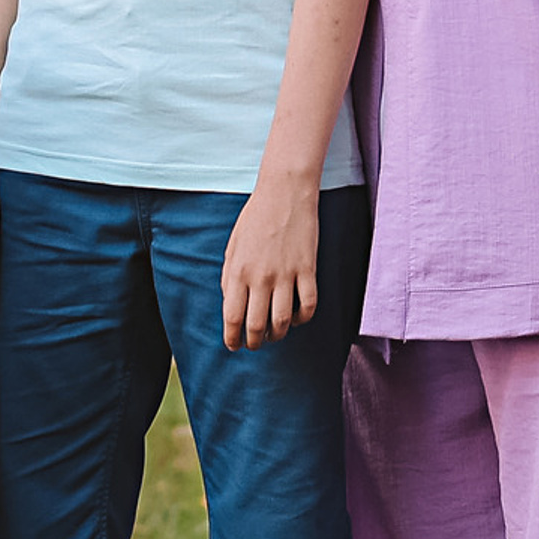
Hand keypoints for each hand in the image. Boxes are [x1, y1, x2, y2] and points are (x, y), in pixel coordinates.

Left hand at [222, 171, 318, 349]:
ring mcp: (286, 274)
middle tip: (255, 344)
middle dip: (255, 342)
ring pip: (283, 321)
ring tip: (275, 334)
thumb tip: (232, 306)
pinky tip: (298, 317)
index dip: (232, 338)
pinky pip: (309, 305)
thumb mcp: (232, 247)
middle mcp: (261, 277)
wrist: (284, 192)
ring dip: (278, 334)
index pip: (232, 317)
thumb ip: (229, 278)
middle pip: (257, 325)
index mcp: (238, 271)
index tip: (234, 345)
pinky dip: (303, 318)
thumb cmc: (255, 218)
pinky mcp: (308, 269)